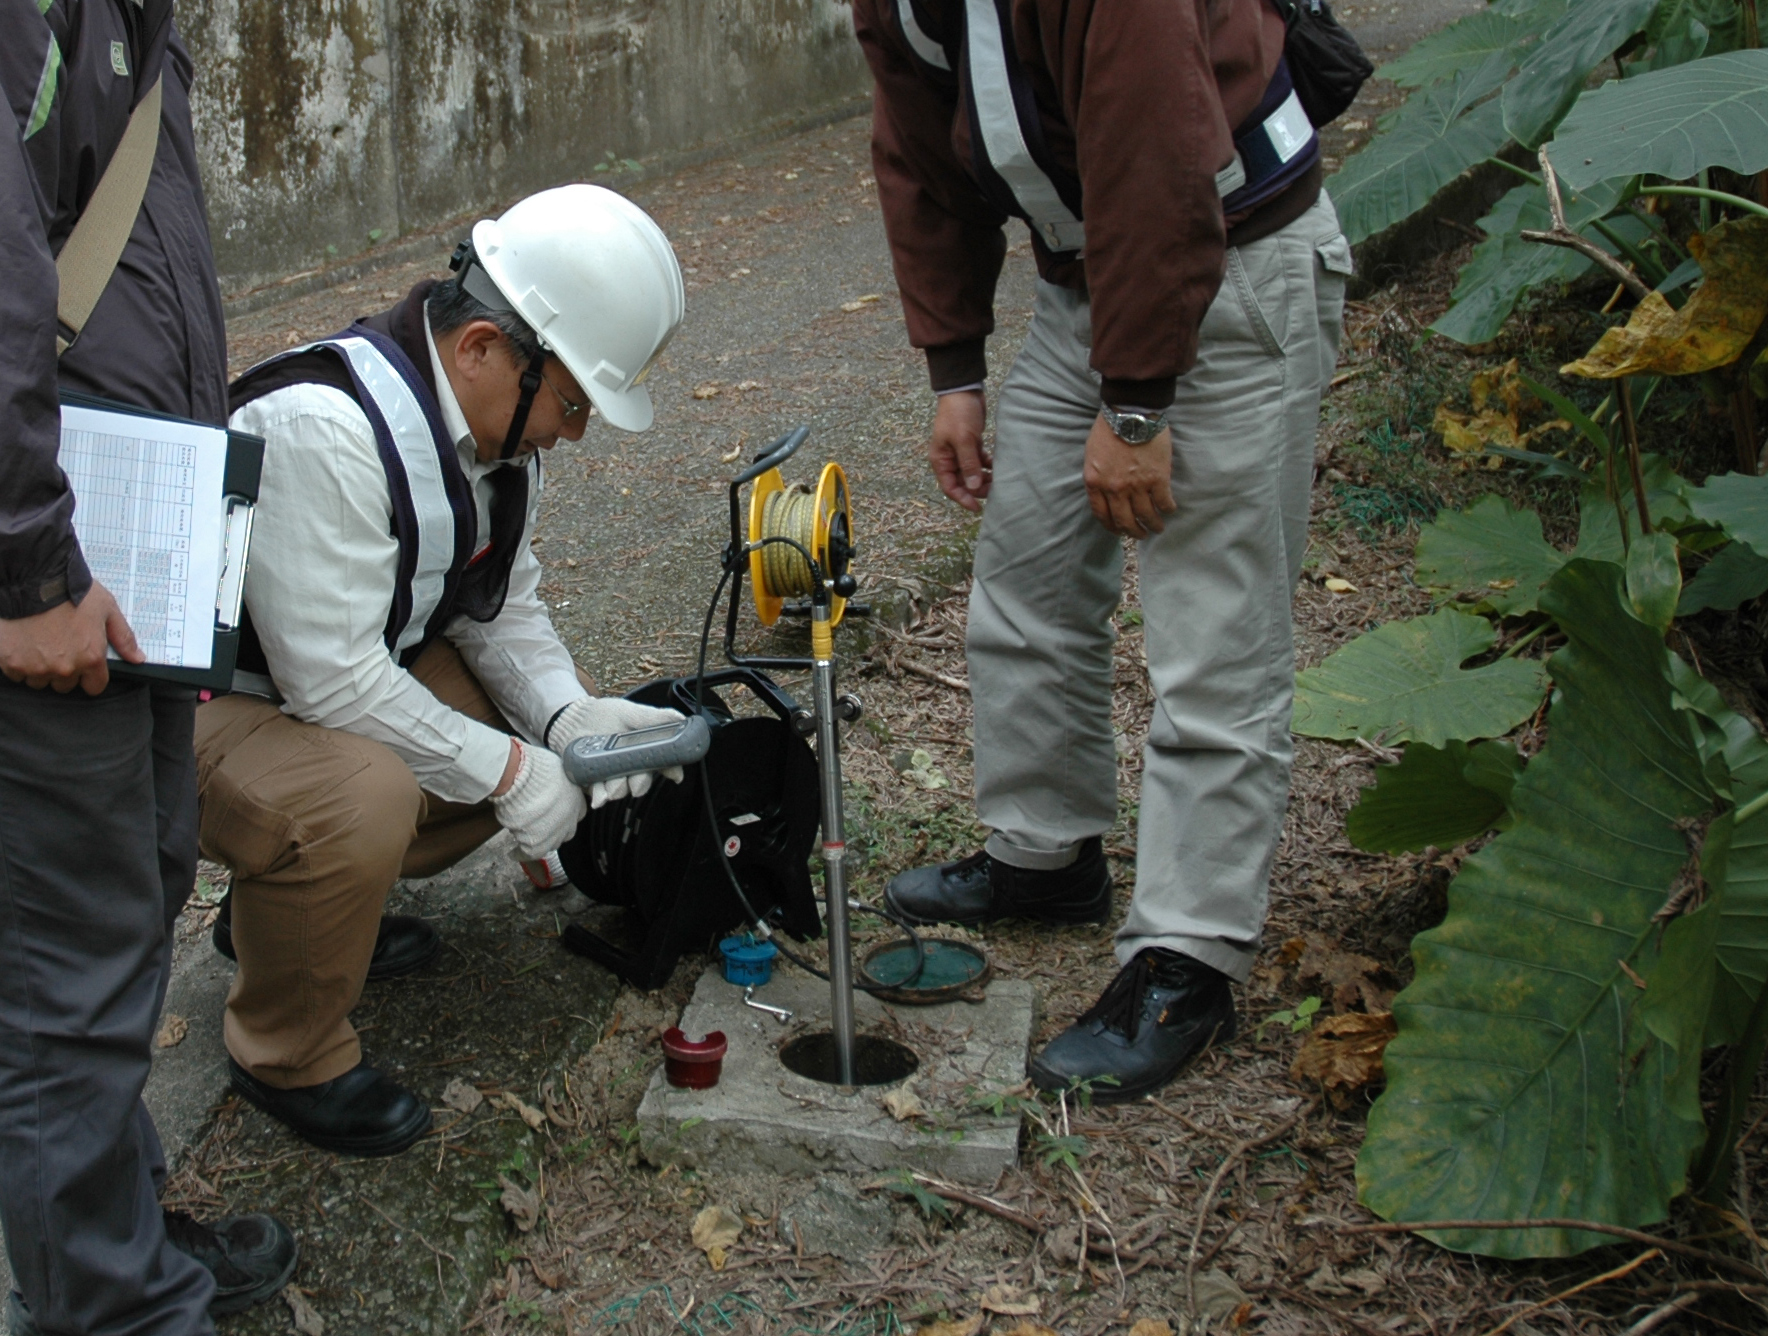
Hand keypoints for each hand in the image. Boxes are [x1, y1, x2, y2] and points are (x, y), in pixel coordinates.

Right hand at [0, 581, 141, 693]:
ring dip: (40, 668)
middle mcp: (64, 668)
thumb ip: (123, 637)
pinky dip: (18, 663)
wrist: (32, 579)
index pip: (94, 687)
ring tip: (40, 643)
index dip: (90, 676)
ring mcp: (35, 667)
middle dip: (64, 671)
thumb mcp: (107, 609)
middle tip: (59, 647)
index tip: (84, 664)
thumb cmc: (71, 591)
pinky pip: (16, 674)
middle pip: (65, 685)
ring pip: (40, 681)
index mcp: (90, 658)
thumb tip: (137, 659)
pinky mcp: (11, 663)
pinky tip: (23, 644)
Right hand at [490, 742, 588, 857]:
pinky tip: (513, 853)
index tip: (556, 811)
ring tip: (526, 835)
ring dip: (540, 840)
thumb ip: (559, 781)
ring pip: (550, 843)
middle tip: (541, 825)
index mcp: (577, 801)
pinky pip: (529, 853)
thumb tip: (553, 779)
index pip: (576, 813)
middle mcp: (569, 820)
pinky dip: (520, 853)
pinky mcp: (536, 843)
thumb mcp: (558, 768)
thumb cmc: (537, 766)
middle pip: (566, 832)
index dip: (565, 813)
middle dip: (556, 829)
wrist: (521, 777)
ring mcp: (554, 833)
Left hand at [548, 697, 686, 807]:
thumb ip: (655, 717)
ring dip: (618, 790)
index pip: (664, 764)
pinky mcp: (594, 782)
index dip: (671, 770)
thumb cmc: (604, 714)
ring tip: (610, 788)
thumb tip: (680, 718)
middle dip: (640, 784)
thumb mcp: (631, 712)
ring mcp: (613, 776)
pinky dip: (600, 797)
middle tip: (636, 785)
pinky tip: (599, 799)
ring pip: (621, 789)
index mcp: (645, 751)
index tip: (674, 774)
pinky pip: (599, 793)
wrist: (574, 720)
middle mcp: (632, 767)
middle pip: (642, 781)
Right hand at [927, 390, 989, 510]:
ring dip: (985, 478)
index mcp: (941, 460)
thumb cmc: (959, 414)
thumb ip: (969, 464)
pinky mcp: (972, 445)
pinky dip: (988, 466)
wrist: (964, 390)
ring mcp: (961, 452)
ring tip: (999, 479)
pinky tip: (999, 466)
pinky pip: (980, 462)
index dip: (963, 499)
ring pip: (973, 473)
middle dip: (977, 489)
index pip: (950, 487)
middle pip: (963, 483)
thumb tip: (974, 487)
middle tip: (994, 490)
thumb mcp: (963, 440)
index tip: (978, 507)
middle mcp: (949, 459)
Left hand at [1082, 415, 1175, 537]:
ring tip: (1158, 527)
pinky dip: (1167, 508)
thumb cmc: (1109, 429)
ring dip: (1153, 525)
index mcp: (1095, 483)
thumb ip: (1098, 476)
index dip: (1112, 527)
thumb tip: (1106, 492)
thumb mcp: (1092, 455)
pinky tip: (1170, 509)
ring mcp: (1136, 485)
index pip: (1102, 514)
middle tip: (1141, 535)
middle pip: (1124, 521)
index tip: (1120, 531)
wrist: (1130, 413)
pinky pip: (1163, 501)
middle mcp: (1114, 489)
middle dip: (1134, 532)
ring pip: (1146, 515)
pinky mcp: (1157, 478)